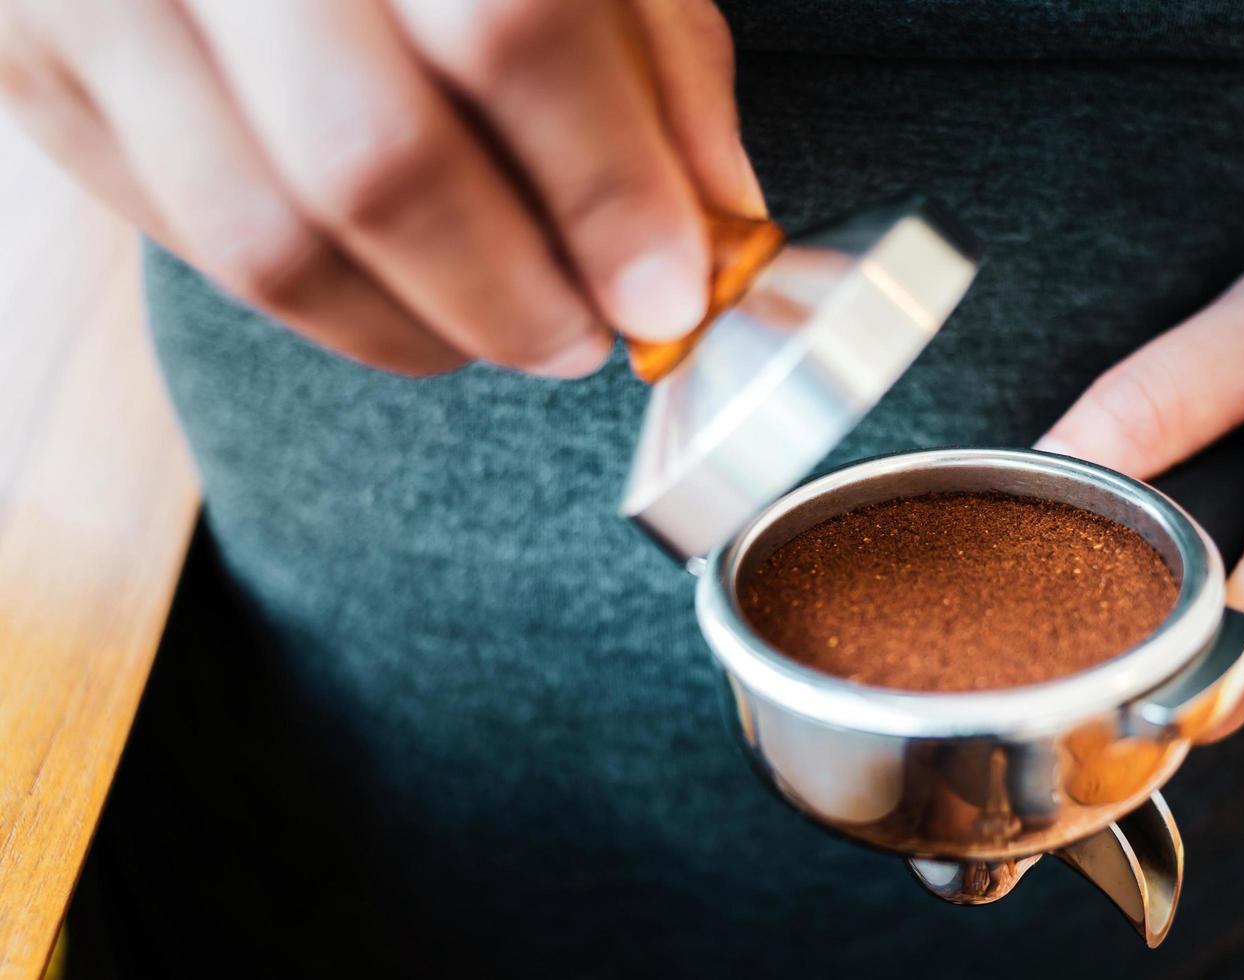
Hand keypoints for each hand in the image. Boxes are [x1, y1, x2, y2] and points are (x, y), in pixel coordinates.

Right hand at [0, 0, 760, 375]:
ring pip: (269, 240)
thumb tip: (712, 219)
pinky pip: (195, 247)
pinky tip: (403, 292)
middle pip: (375, 163)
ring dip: (420, 329)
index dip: (605, 187)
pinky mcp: (41, 71)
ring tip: (505, 328)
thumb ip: (654, 58)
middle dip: (510, 295)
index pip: (511, 31)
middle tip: (582, 337)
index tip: (666, 292)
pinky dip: (328, 305)